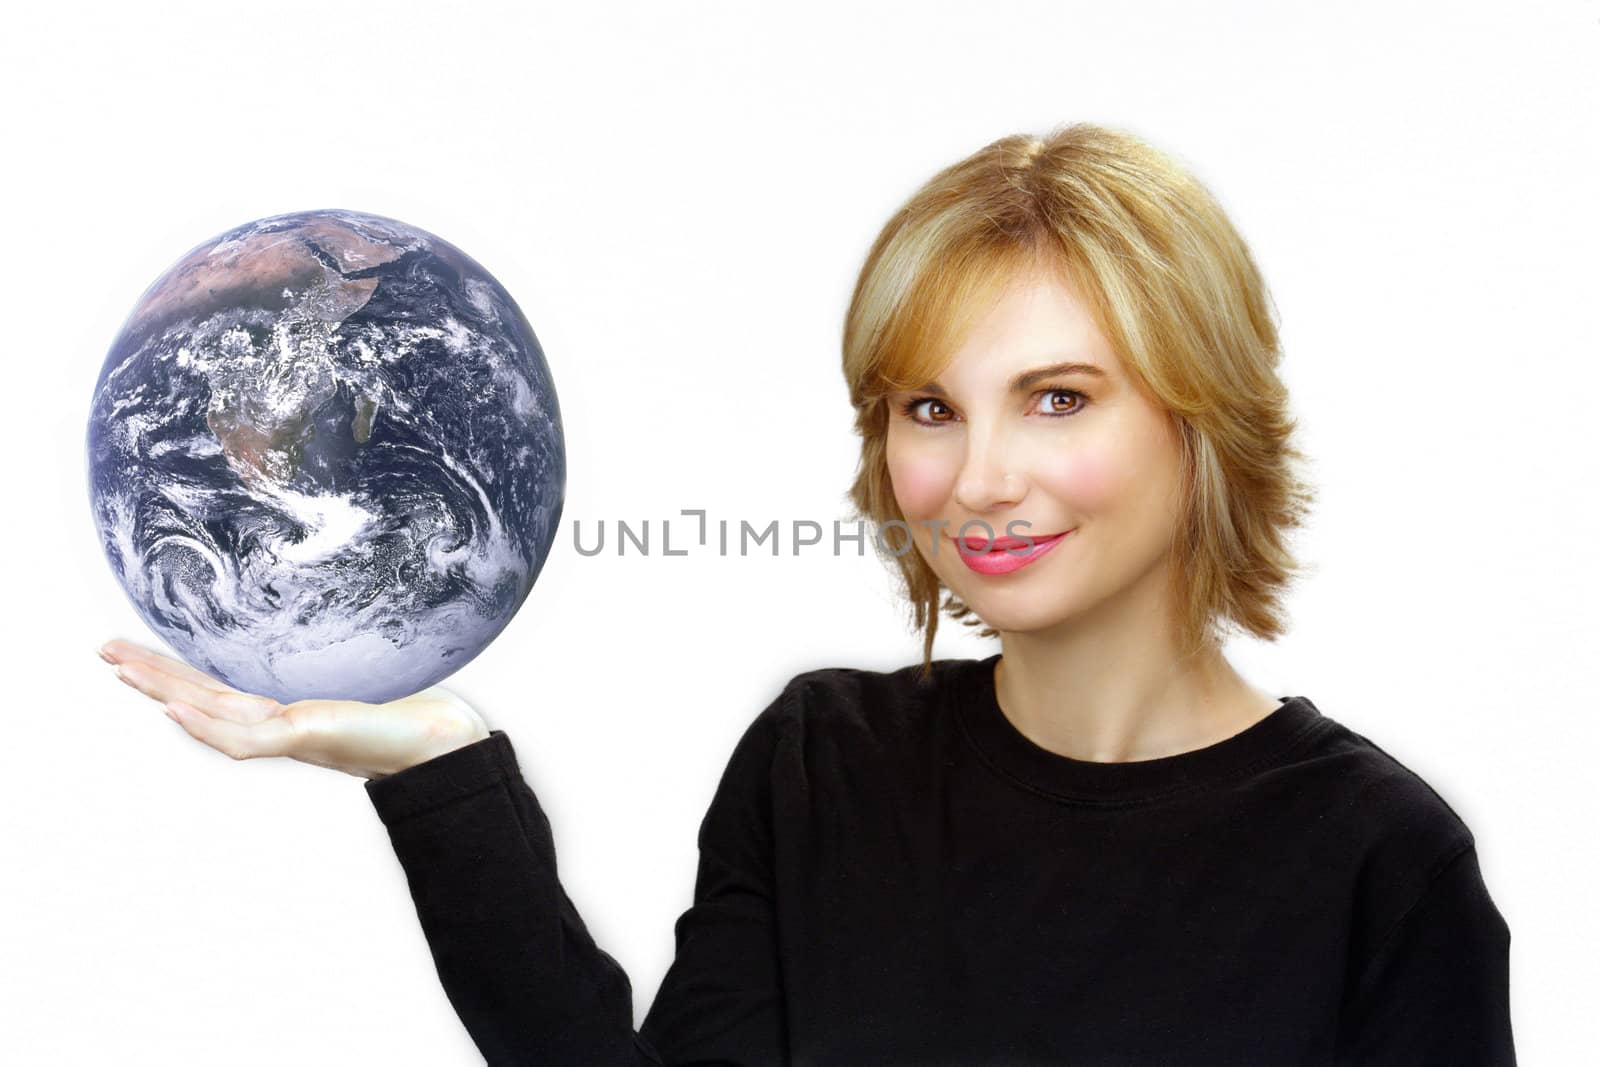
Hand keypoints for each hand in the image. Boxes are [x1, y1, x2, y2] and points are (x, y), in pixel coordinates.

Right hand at [98, 638, 490, 779]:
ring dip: (162, 692)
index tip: (140, 648)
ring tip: (120, 670)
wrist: (441, 738)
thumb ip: (349, 639)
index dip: (177, 668)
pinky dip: (206, 725)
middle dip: (151, 675)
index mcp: (286, 705)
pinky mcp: (305, 739)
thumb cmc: (412, 703)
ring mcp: (288, 733)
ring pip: (209, 716)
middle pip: (200, 697)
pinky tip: (173, 709)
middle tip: (104, 650)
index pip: (218, 685)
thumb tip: (351, 583)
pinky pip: (243, 738)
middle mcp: (279, 721)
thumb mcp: (367, 664)